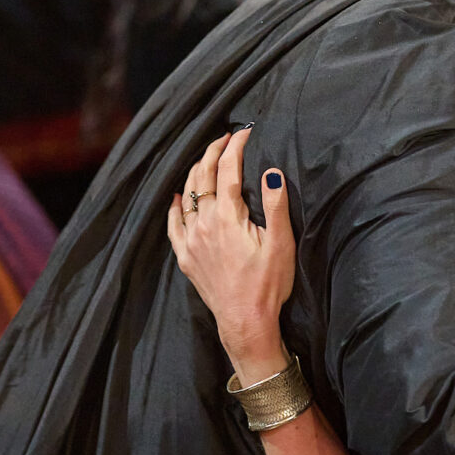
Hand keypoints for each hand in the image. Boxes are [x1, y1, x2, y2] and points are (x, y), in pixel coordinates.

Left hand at [167, 128, 296, 383]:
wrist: (246, 322)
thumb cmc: (268, 284)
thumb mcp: (281, 243)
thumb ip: (275, 205)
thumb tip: (271, 172)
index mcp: (227, 217)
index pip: (228, 170)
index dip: (235, 147)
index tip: (244, 132)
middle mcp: (203, 224)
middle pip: (202, 177)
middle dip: (213, 153)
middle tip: (226, 139)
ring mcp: (191, 241)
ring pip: (187, 196)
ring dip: (196, 173)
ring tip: (208, 160)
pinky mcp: (186, 257)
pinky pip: (173, 225)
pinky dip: (175, 207)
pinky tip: (177, 198)